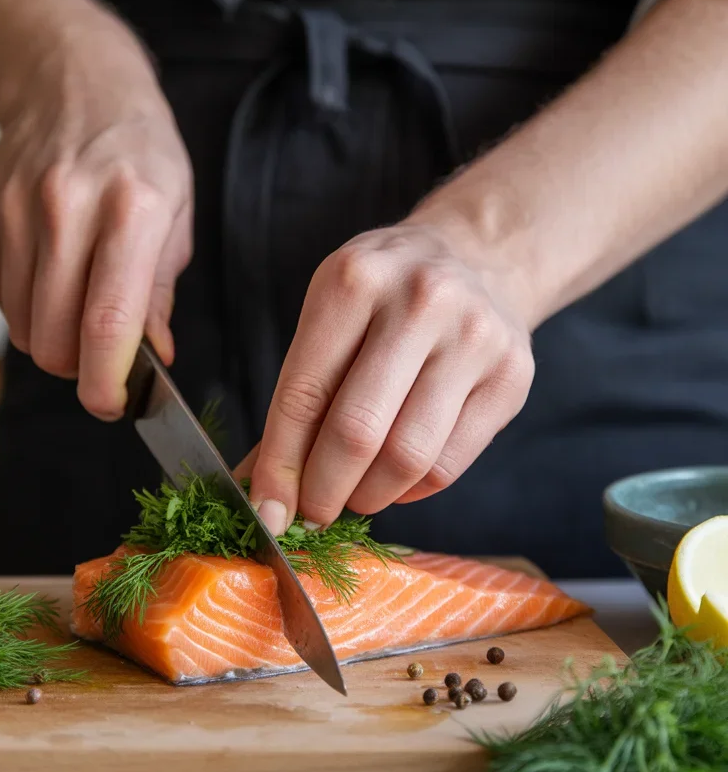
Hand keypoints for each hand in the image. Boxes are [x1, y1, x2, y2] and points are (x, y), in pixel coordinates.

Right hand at [0, 30, 192, 419]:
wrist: (73, 85)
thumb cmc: (139, 154)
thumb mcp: (177, 215)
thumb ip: (160, 294)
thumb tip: (155, 358)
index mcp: (134, 209)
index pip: (108, 321)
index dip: (106, 381)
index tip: (111, 404)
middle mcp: (68, 208)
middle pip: (57, 336)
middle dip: (80, 367)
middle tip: (102, 356)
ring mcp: (17, 211)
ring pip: (25, 327)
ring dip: (54, 338)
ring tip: (80, 306)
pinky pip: (2, 298)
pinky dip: (28, 307)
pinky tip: (53, 275)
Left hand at [242, 220, 535, 532]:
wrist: (478, 257)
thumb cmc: (385, 297)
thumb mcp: (330, 316)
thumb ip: (299, 397)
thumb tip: (260, 491)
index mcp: (355, 280)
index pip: (304, 393)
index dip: (280, 465)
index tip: (267, 512)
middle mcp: (420, 301)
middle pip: (358, 431)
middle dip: (323, 491)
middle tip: (311, 514)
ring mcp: (474, 337)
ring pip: (408, 457)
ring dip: (368, 496)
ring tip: (353, 497)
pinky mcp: (511, 376)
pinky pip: (449, 464)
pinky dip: (411, 490)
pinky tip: (395, 482)